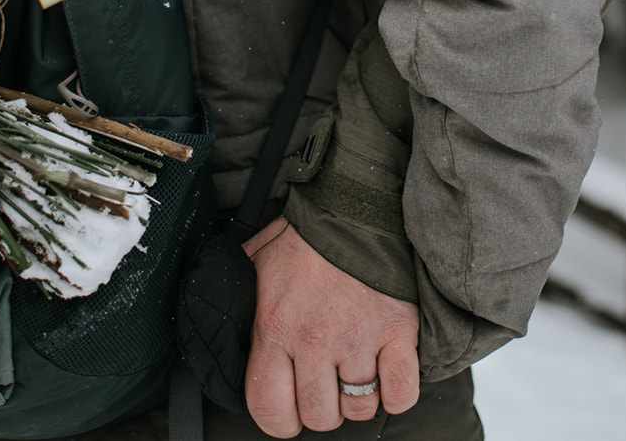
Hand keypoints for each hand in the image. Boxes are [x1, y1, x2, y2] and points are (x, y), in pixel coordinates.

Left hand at [242, 217, 420, 436]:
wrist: (355, 206)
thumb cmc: (304, 238)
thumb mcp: (255, 266)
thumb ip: (240, 305)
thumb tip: (224, 334)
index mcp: (275, 328)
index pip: (270, 410)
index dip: (280, 421)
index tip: (289, 410)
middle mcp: (315, 341)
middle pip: (319, 417)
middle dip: (322, 408)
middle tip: (325, 383)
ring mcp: (360, 339)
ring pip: (359, 409)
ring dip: (357, 399)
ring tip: (355, 371)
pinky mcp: (399, 332)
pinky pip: (401, 394)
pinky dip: (395, 393)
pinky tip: (386, 374)